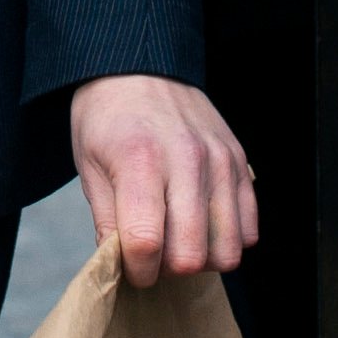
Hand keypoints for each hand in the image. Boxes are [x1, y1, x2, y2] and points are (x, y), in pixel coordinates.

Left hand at [67, 74, 257, 284]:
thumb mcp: (87, 164)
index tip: (131, 267)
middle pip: (190, 255)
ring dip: (201, 258)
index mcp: (139, 160)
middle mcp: (186, 160)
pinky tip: (202, 222)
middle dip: (168, 270)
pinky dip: (227, 238)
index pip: (145, 243)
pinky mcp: (240, 162)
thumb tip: (121, 267)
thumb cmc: (107, 117)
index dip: (137, 271)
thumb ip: (106, 220)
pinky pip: (249, 229)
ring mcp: (220, 161)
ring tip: (178, 238)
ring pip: (227, 250)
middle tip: (153, 253)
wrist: (137, 66)